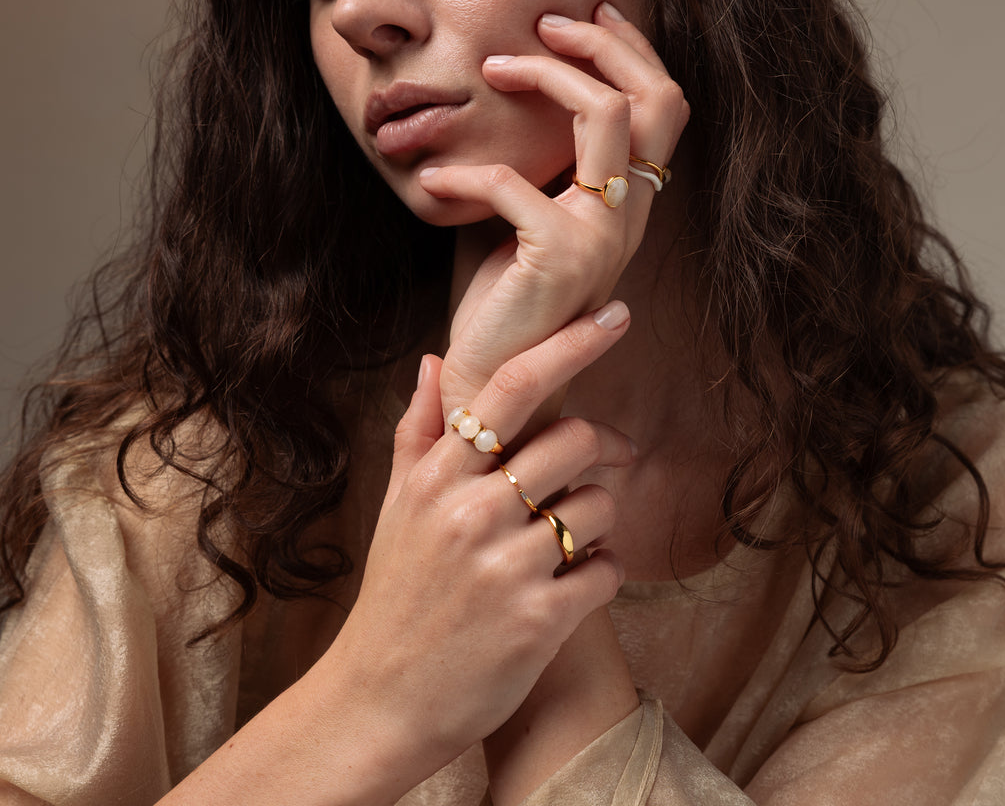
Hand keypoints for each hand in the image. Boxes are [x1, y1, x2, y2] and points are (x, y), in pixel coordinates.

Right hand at [329, 304, 635, 790]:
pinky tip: (571, 586)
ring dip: (597, 522)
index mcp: (437, 476)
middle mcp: (471, 511)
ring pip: (599, 506)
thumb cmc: (395, 593)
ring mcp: (506, 566)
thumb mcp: (396, 507)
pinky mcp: (538, 621)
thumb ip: (417, 430)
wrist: (382, 700)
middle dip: (596, 451)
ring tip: (564, 544)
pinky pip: (608, 571)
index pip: (512, 387)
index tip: (614, 315)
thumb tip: (429, 359)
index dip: (570, 344)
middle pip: (576, 439)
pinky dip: (602, 573)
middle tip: (592, 470)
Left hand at [419, 2, 688, 416]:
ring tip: (488, 69)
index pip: (663, 110)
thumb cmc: (503, 302)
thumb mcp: (529, 220)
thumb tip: (516, 91)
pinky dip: (463, 174)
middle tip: (546, 22)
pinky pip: (512, 180)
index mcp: (628, 208)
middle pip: (655, 98)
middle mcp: (630, 218)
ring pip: (605, 115)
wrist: (494, 382)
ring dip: (544, 76)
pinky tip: (432, 184)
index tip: (584, 17)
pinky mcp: (558, 256)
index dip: (633, 52)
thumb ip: (543, 168)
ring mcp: (602, 236)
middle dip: (604, 44)